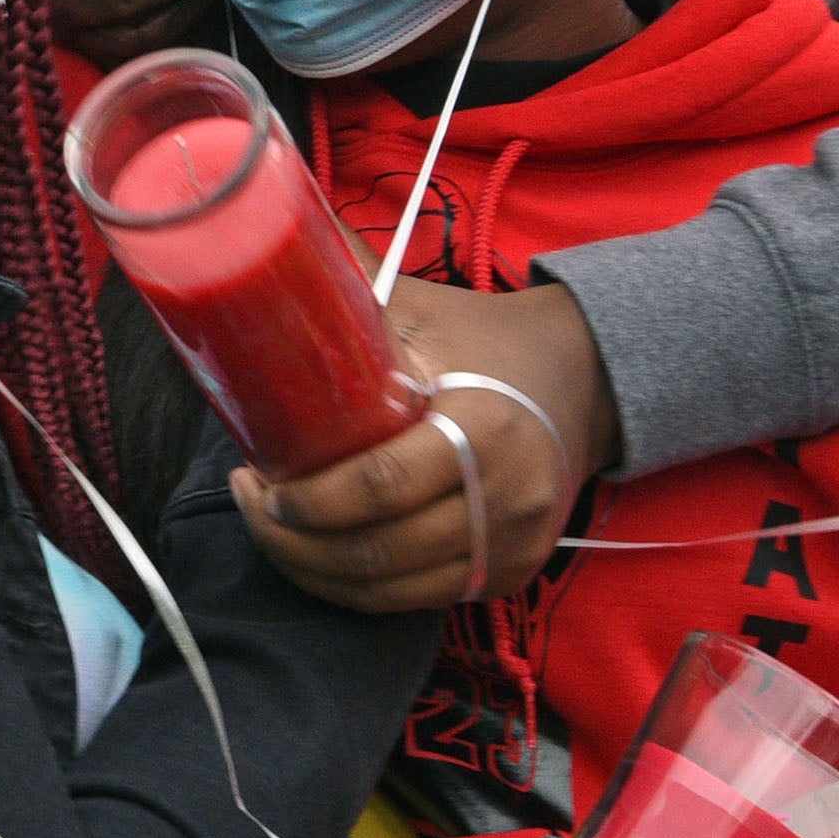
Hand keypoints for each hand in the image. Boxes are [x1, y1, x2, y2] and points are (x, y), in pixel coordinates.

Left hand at [235, 281, 621, 610]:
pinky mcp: (507, 574)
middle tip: (253, 506)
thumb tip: (266, 235)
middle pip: (376, 552)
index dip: (308, 499)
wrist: (586, 381)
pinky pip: (415, 602)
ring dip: (315, 573)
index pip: (381, 486)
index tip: (259, 479)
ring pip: (388, 591)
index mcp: (483, 427)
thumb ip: (351, 281)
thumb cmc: (488, 341)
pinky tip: (320, 557)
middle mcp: (506, 499)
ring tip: (274, 531)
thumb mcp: (425, 308)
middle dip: (293, 542)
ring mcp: (511, 547)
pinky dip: (357, 590)